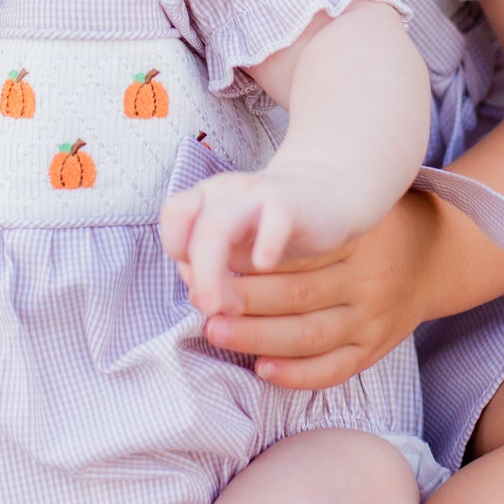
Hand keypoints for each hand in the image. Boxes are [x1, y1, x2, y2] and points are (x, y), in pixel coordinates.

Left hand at [160, 161, 369, 320]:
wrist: (327, 195)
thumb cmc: (270, 229)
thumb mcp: (234, 248)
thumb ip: (210, 269)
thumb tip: (198, 296)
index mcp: (209, 199)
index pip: (176, 213)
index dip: (177, 248)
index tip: (198, 279)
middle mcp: (228, 192)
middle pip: (198, 231)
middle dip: (201, 276)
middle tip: (211, 311)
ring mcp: (256, 195)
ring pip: (218, 229)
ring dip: (216, 273)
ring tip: (229, 307)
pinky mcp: (291, 203)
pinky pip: (275, 217)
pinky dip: (266, 241)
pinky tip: (264, 264)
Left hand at [179, 188, 446, 386]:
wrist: (432, 252)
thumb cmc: (365, 228)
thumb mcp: (340, 210)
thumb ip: (292, 221)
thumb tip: (225, 231)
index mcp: (354, 239)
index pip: (294, 254)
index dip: (248, 263)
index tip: (209, 266)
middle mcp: (367, 279)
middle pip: (298, 295)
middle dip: (246, 303)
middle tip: (203, 304)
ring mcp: (374, 318)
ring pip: (311, 335)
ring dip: (260, 338)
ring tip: (217, 332)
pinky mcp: (376, 348)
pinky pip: (335, 368)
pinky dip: (298, 374)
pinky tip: (263, 369)